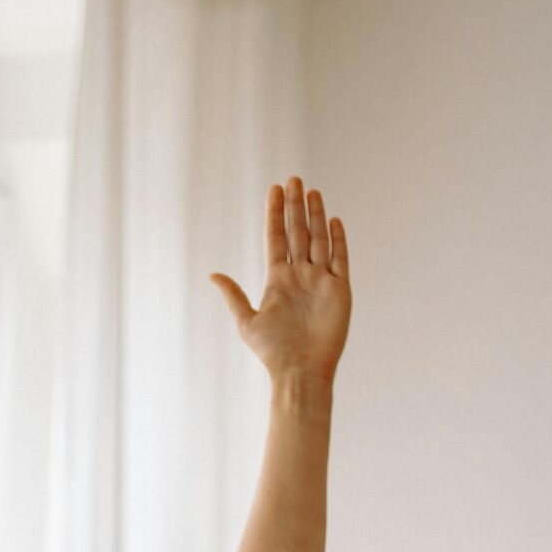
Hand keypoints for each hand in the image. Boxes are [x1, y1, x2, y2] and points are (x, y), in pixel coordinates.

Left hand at [210, 177, 350, 387]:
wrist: (300, 371)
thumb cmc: (272, 352)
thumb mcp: (246, 321)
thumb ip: (233, 295)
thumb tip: (212, 274)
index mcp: (277, 279)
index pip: (276, 238)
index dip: (275, 214)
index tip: (274, 189)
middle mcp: (300, 275)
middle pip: (297, 232)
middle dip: (295, 206)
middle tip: (293, 179)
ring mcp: (320, 280)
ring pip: (318, 240)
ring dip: (315, 216)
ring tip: (311, 191)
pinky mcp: (340, 289)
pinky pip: (340, 258)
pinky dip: (337, 239)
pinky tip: (333, 220)